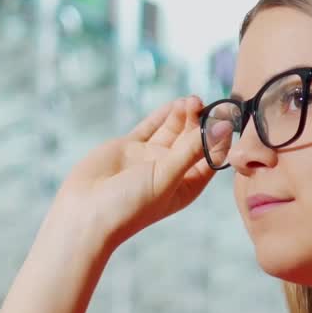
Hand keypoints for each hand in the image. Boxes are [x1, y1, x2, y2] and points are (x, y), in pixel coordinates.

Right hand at [52, 94, 216, 249]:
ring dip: (182, 115)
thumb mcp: (166, 176)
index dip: (219, 137)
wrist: (85, 212)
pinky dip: (162, 115)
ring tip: (190, 100)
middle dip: (199, 121)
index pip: (211, 157)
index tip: (226, 116)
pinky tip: (174, 103)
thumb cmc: (130, 205)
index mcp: (186, 186)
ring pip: (172, 130)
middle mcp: (170, 171)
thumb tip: (221, 126)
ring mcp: (149, 158)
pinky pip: (150, 127)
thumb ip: (191, 150)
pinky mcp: (129, 148)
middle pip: (192, 140)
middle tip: (201, 102)